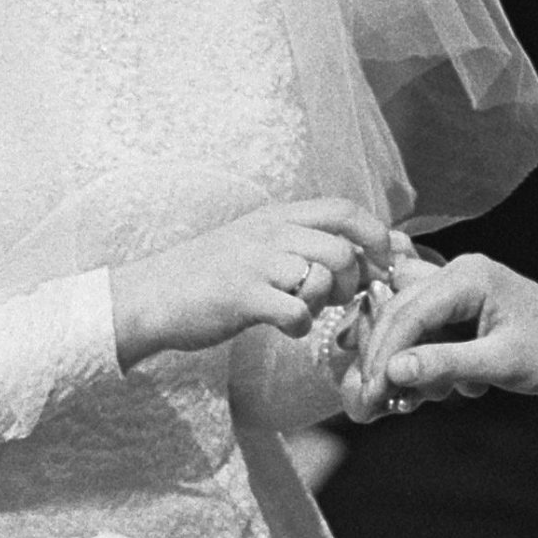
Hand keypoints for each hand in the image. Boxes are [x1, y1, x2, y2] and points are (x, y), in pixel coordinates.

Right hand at [112, 197, 389, 368]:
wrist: (150, 295)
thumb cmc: (210, 274)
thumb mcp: (257, 244)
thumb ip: (304, 243)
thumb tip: (367, 252)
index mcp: (276, 215)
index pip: (344, 210)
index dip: (377, 236)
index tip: (387, 263)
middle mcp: (268, 232)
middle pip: (342, 248)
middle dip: (354, 281)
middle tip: (338, 299)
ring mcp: (254, 262)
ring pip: (322, 276)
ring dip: (324, 302)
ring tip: (303, 308)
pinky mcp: (241, 296)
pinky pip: (296, 312)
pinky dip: (300, 326)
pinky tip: (284, 326)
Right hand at [360, 254, 537, 408]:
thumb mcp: (502, 363)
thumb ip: (445, 364)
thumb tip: (393, 371)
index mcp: (466, 278)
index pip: (408, 314)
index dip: (385, 354)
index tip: (372, 391)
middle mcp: (455, 273)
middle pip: (399, 313)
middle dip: (385, 358)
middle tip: (373, 399)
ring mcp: (456, 286)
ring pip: (408, 322)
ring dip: (404, 360)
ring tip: (406, 397)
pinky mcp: (460, 304)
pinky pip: (426, 328)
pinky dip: (424, 358)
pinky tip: (438, 386)